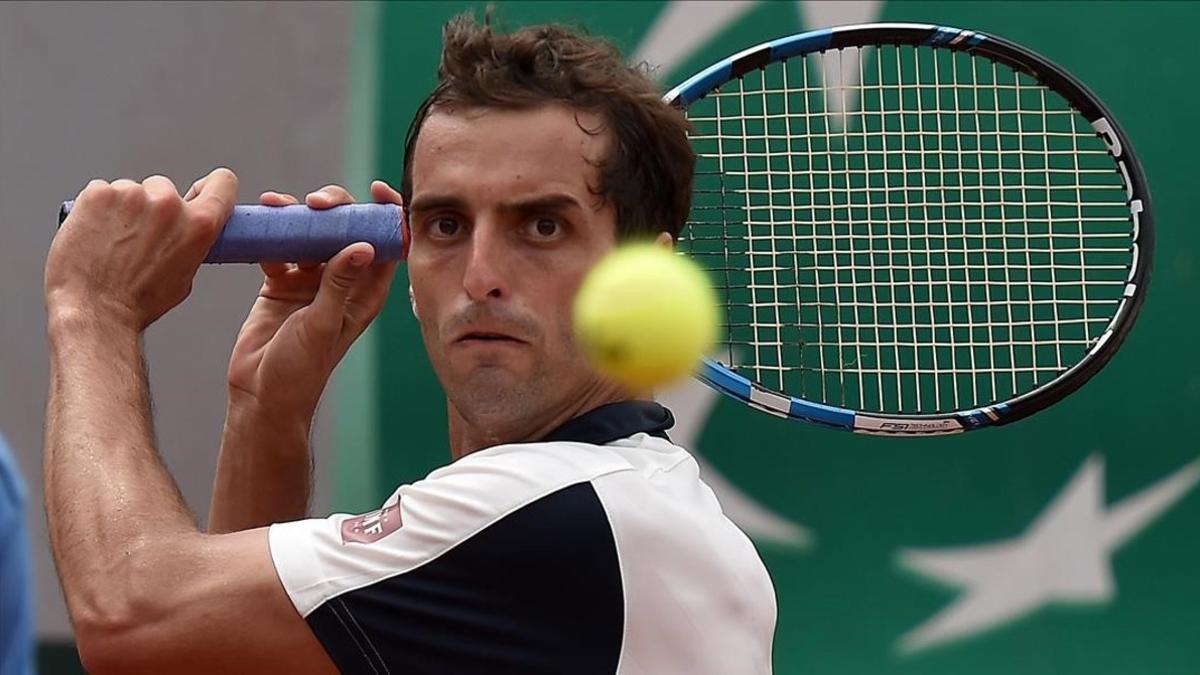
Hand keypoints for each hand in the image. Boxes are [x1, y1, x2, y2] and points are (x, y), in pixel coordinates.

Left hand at [45, 168, 236, 331]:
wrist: (95, 309)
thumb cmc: (137, 302)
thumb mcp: (185, 276)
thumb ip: (190, 244)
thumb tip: (184, 231)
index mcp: (198, 225)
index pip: (222, 184)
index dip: (212, 187)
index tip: (200, 191)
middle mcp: (169, 205)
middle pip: (164, 188)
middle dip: (152, 207)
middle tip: (137, 237)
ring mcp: (132, 195)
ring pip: (130, 191)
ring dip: (122, 209)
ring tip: (111, 242)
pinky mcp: (99, 194)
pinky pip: (100, 192)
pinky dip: (95, 209)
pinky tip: (93, 234)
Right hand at [225, 180, 399, 421]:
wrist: (261, 393)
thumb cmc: (301, 370)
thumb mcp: (323, 324)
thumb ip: (339, 283)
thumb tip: (364, 245)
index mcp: (365, 293)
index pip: (387, 245)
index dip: (387, 214)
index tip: (376, 190)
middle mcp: (342, 281)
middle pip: (347, 230)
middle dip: (336, 208)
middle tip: (317, 203)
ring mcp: (311, 279)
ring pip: (312, 232)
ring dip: (299, 215)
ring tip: (280, 204)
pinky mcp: (280, 280)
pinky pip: (280, 246)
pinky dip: (272, 231)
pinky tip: (263, 219)